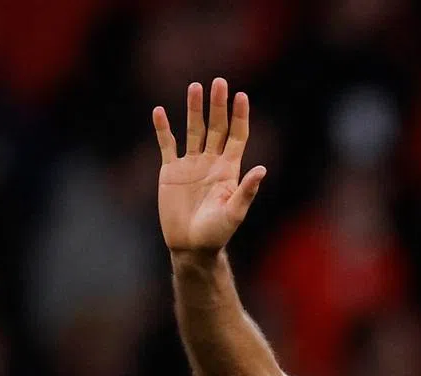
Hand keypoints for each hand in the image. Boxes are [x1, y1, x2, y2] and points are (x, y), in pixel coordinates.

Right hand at [153, 78, 265, 255]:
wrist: (191, 247)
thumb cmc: (217, 234)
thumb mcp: (234, 213)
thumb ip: (246, 191)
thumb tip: (261, 170)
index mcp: (229, 171)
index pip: (237, 137)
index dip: (239, 117)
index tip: (241, 95)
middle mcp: (211, 163)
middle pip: (216, 128)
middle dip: (217, 106)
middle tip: (219, 82)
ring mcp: (191, 165)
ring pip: (193, 130)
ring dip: (193, 109)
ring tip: (195, 87)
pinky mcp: (171, 171)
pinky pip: (167, 145)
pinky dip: (163, 129)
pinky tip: (159, 111)